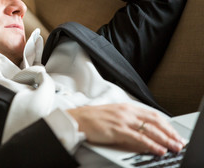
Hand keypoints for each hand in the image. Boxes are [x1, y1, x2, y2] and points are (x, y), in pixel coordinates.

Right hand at [67, 104, 184, 155]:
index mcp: (127, 107)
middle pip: (155, 121)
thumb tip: (142, 131)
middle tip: (178, 141)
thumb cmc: (93, 118)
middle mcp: (127, 112)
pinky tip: (157, 149)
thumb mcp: (114, 114)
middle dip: (169, 132)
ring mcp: (122, 120)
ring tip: (173, 147)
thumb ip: (129, 120)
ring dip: (164, 139)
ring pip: (149, 130)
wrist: (78, 118)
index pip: (152, 115)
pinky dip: (150, 144)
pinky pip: (138, 138)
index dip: (166, 125)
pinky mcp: (117, 130)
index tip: (173, 133)